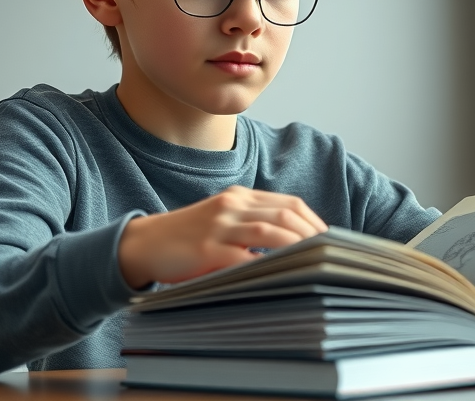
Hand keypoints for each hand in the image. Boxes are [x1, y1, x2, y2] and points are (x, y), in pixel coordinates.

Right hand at [117, 186, 327, 287]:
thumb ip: (254, 227)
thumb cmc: (188, 239)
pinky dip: (267, 266)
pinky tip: (282, 276)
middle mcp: (232, 205)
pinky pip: (245, 257)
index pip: (290, 203)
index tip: (330, 239)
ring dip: (299, 246)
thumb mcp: (223, 223)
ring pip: (271, 231)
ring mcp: (220, 225)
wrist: (144, 244)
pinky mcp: (207, 248)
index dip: (314, 221)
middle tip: (330, 254)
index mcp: (240, 197)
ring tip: (315, 262)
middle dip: (314, 234)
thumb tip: (296, 247)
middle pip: (286, 214)